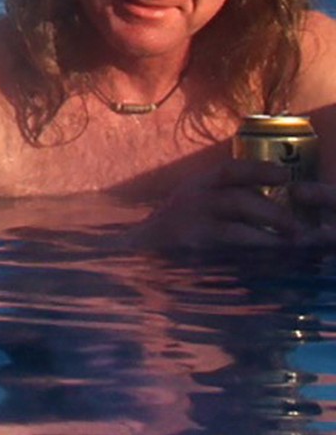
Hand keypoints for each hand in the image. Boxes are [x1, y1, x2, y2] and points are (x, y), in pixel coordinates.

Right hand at [142, 157, 335, 251]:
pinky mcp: (188, 255)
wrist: (138, 252)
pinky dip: (248, 261)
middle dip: (272, 213)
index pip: (229, 170)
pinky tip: (264, 265)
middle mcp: (190, 202)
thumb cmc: (177, 225)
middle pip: (237, 201)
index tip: (284, 175)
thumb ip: (226, 196)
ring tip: (286, 246)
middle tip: (297, 227)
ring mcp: (188, 230)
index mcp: (196, 186)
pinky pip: (224, 258)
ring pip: (233, 232)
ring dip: (265, 239)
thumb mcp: (196, 200)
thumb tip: (273, 201)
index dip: (258, 169)